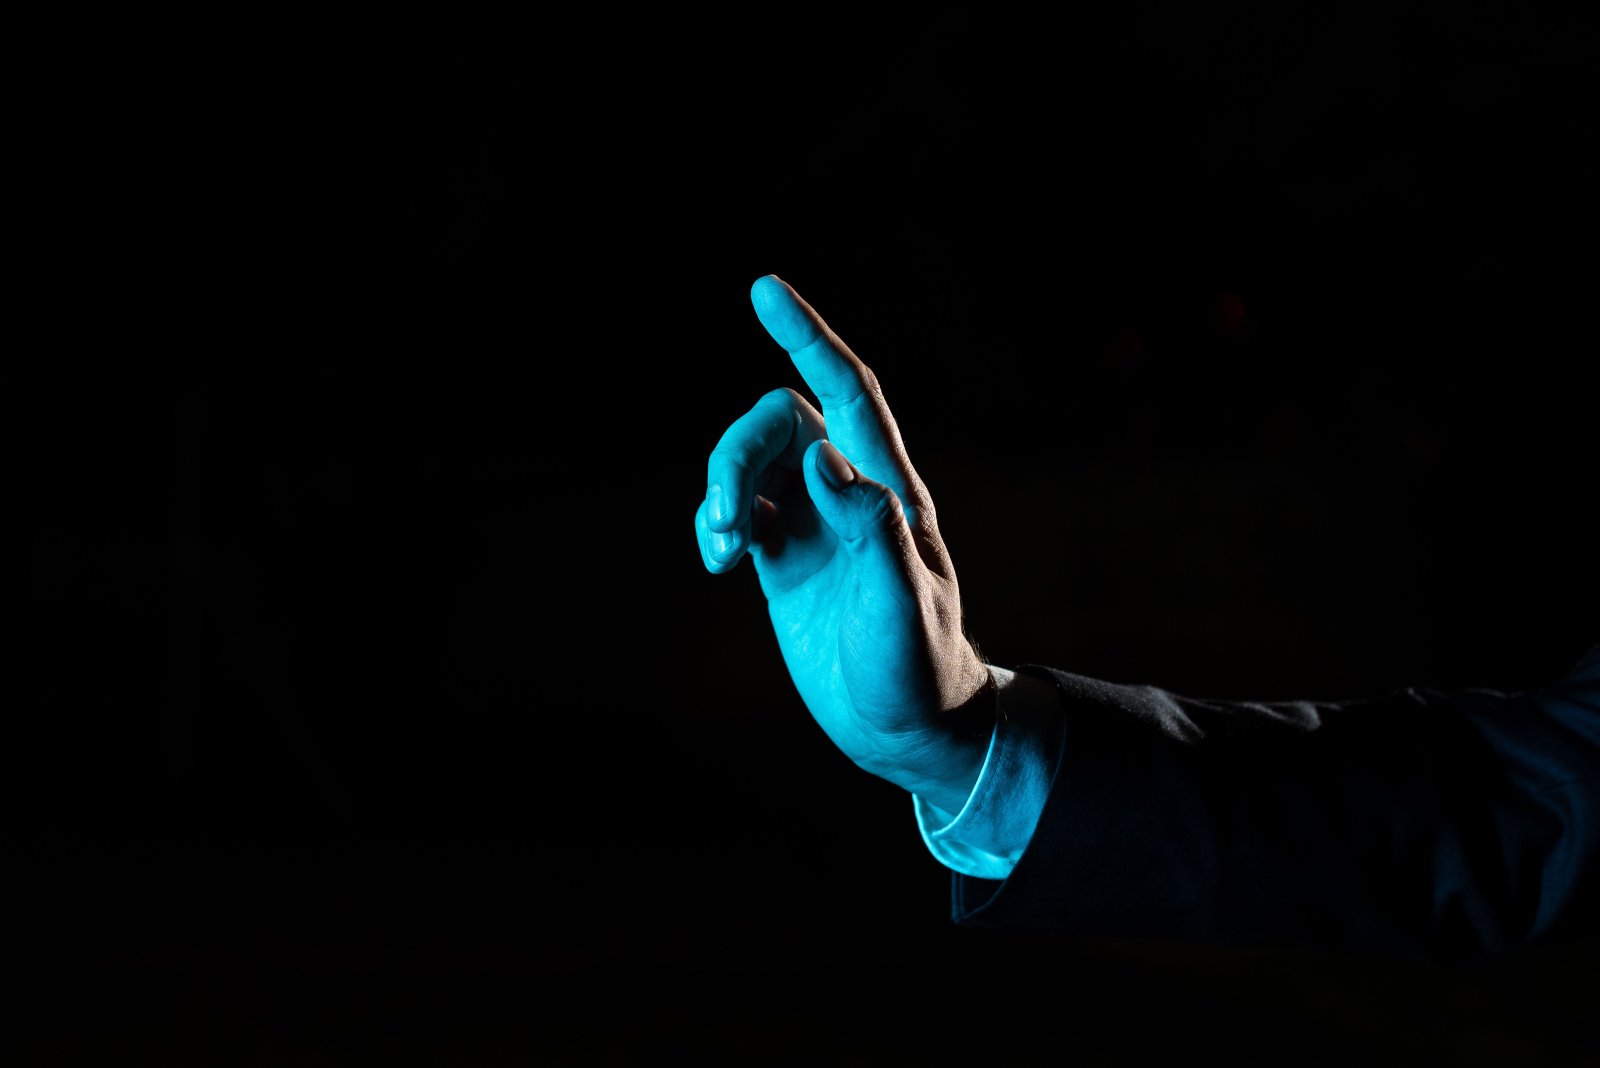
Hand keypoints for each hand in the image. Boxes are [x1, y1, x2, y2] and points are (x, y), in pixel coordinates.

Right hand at [695, 276, 992, 811]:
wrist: (907, 727)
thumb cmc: (920, 670)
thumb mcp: (903, 607)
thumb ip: (870, 531)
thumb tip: (825, 460)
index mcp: (889, 490)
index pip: (847, 392)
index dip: (808, 338)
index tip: (763, 289)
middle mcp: (848, 494)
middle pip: (777, 424)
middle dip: (735, 456)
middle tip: (725, 524)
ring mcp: (813, 524)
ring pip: (748, 464)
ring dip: (718, 492)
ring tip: (720, 552)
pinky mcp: (783, 558)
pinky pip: (734, 511)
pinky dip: (711, 524)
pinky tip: (719, 561)